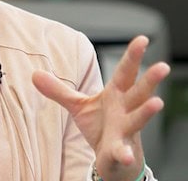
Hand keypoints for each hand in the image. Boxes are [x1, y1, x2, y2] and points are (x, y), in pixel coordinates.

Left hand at [32, 35, 169, 180]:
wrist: (113, 158)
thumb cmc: (101, 126)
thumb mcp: (78, 105)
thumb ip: (58, 90)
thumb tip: (34, 74)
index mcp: (117, 94)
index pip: (125, 72)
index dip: (133, 56)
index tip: (142, 39)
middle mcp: (126, 110)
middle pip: (139, 91)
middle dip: (150, 79)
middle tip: (162, 65)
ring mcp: (126, 131)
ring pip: (138, 118)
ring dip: (147, 111)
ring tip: (157, 103)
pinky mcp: (120, 150)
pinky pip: (122, 151)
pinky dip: (123, 153)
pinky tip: (125, 154)